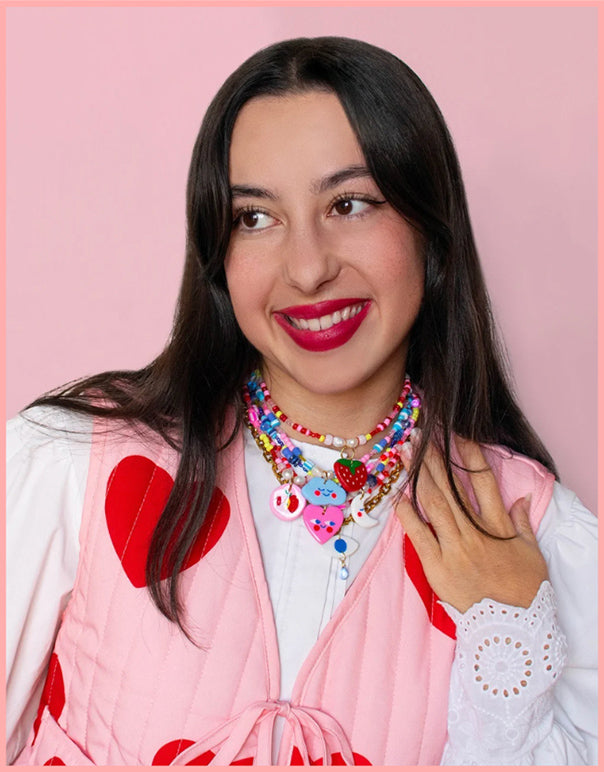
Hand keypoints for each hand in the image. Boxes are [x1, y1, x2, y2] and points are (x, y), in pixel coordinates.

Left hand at [396, 436, 547, 612]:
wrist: (511, 630)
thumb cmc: (523, 592)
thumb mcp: (532, 554)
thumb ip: (523, 524)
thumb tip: (519, 499)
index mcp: (499, 526)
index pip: (483, 480)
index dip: (469, 454)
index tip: (456, 434)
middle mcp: (474, 533)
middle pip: (450, 486)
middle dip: (433, 458)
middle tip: (419, 435)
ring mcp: (453, 548)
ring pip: (432, 503)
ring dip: (417, 475)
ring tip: (404, 452)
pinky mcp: (436, 566)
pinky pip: (417, 534)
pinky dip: (406, 513)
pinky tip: (397, 494)